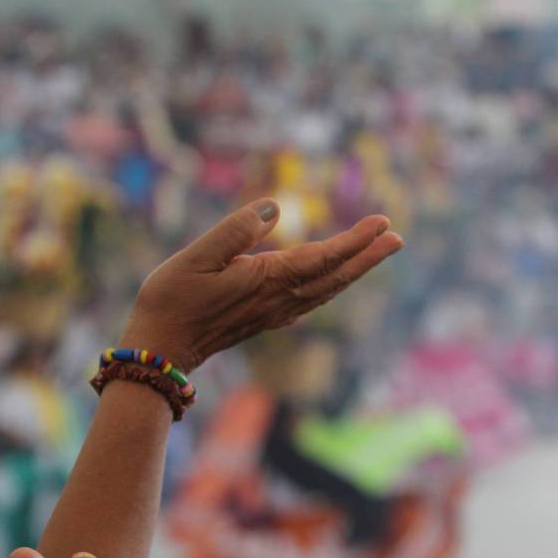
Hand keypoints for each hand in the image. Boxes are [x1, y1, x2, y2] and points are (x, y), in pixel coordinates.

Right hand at [121, 199, 402, 371]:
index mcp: (268, 280)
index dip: (355, 240)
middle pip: (335, 276)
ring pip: (326, 290)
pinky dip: (332, 286)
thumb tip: (274, 208)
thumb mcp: (197, 257)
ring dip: (354, 270)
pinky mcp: (266, 318)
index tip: (383, 223)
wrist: (161, 348)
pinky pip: (311, 300)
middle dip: (367, 256)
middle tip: (396, 237)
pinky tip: (336, 280)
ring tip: (377, 251)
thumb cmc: (171, 299)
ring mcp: (275, 312)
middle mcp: (279, 299)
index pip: (323, 257)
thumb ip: (236, 231)